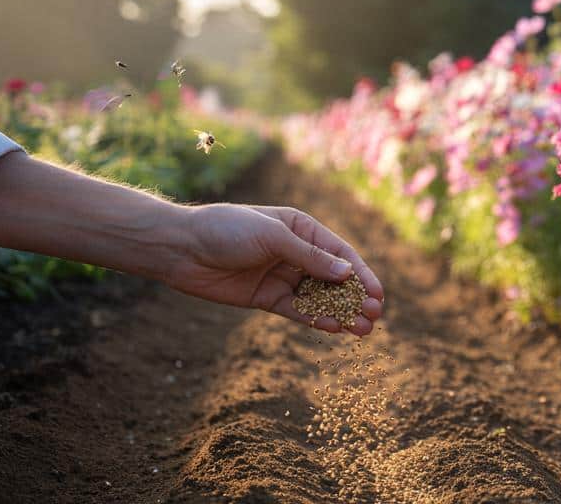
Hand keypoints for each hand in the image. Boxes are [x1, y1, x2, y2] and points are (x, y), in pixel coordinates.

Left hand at [166, 204, 383, 334]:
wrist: (181, 248)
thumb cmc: (226, 229)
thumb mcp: (272, 237)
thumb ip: (309, 257)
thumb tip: (347, 274)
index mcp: (302, 228)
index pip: (340, 254)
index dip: (362, 274)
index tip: (379, 294)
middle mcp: (296, 252)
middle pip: (333, 278)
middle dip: (356, 297)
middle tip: (375, 316)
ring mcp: (282, 276)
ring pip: (318, 297)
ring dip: (340, 313)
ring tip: (363, 330)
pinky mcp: (266, 298)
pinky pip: (297, 310)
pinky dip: (315, 320)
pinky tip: (333, 330)